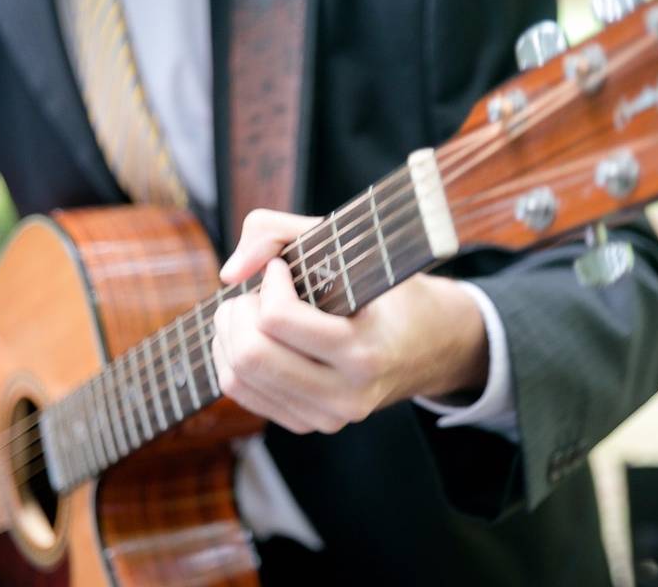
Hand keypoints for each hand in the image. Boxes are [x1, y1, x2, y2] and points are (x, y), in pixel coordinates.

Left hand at [213, 209, 488, 433]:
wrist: (428, 347)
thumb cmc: (387, 292)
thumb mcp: (352, 249)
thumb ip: (280, 232)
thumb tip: (229, 273)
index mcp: (364, 352)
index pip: (278, 320)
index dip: (269, 282)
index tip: (283, 268)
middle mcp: (346, 395)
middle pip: (251, 354)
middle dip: (239, 311)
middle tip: (258, 292)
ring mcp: (326, 417)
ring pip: (237, 376)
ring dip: (230, 332)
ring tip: (254, 310)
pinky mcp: (307, 424)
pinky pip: (240, 392)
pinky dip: (231, 356)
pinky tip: (254, 335)